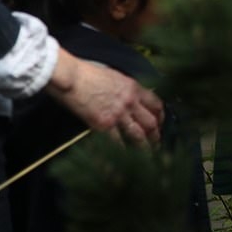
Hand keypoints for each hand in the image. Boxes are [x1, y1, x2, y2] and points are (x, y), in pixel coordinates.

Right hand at [44, 48, 163, 144]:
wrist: (70, 76)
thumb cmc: (86, 73)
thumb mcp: (114, 76)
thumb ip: (125, 89)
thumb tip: (129, 98)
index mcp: (134, 88)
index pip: (156, 104)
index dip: (161, 116)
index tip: (161, 123)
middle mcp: (130, 102)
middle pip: (151, 122)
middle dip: (156, 135)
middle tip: (157, 143)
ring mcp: (118, 114)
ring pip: (139, 135)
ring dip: (145, 147)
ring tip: (148, 156)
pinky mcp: (103, 124)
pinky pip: (118, 142)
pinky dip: (122, 151)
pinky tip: (125, 157)